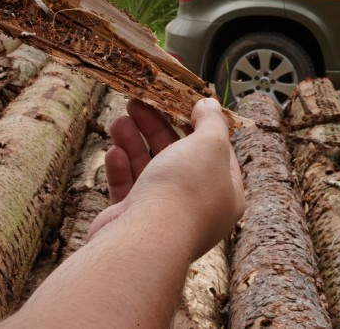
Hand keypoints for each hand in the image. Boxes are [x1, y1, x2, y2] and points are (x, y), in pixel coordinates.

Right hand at [86, 97, 243, 259]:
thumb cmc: (184, 191)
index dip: (200, 123)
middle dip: (157, 127)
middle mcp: (197, 206)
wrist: (144, 238)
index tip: (180, 101)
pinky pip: (128, 189)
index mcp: (226, 193)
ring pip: (149, 170)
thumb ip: (211, 121)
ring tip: (119, 120)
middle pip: (177, 156)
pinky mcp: (134, 222)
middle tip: (138, 102)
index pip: (217, 152)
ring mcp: (164, 215)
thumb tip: (209, 105)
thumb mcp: (210, 144)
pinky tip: (114, 152)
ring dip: (134, 142)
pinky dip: (121, 169)